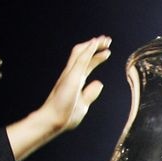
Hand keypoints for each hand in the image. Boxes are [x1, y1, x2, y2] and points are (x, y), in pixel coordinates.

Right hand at [6, 35, 111, 160]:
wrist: (54, 121)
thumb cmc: (65, 116)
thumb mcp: (83, 104)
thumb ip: (90, 93)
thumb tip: (99, 83)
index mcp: (75, 81)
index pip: (87, 64)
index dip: (97, 57)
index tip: (107, 52)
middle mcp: (71, 74)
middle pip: (84, 54)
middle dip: (96, 46)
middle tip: (107, 40)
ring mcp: (70, 74)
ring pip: (81, 53)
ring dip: (94, 44)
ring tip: (105, 39)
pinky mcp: (71, 76)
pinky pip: (81, 59)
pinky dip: (89, 49)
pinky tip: (95, 43)